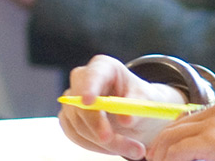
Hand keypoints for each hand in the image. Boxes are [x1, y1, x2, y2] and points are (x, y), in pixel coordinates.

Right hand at [58, 55, 186, 158]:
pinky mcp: (68, 118)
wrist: (136, 115)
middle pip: (79, 101)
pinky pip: (75, 135)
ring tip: (132, 148)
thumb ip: (136, 109)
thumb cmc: (141, 102)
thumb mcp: (146, 102)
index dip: (88, 88)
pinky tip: (113, 146)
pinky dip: (94, 145)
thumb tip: (125, 119)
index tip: (90, 103)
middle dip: (95, 123)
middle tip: (110, 139)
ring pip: (78, 123)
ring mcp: (72, 100)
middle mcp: (82, 80)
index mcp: (103, 66)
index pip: (92, 75)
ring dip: (102, 141)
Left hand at [147, 103, 214, 160]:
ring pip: (171, 138)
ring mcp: (213, 122)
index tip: (159, 155)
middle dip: (160, 147)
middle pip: (174, 127)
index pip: (184, 121)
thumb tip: (186, 153)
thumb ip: (214, 145)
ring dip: (160, 155)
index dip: (168, 138)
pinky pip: (177, 151)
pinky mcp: (211, 138)